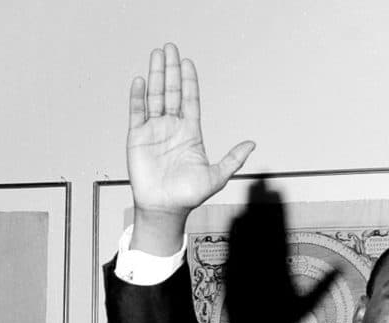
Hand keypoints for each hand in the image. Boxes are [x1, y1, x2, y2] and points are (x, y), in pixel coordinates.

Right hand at [127, 42, 254, 253]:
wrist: (165, 208)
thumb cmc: (189, 196)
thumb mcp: (217, 176)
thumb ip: (233, 158)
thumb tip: (252, 144)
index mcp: (190, 133)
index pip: (190, 100)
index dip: (188, 81)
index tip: (188, 63)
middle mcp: (172, 127)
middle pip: (171, 92)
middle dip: (171, 70)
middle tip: (171, 47)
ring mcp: (154, 130)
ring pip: (154, 96)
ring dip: (155, 75)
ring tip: (157, 55)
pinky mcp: (137, 137)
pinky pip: (136, 112)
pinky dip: (138, 96)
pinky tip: (141, 80)